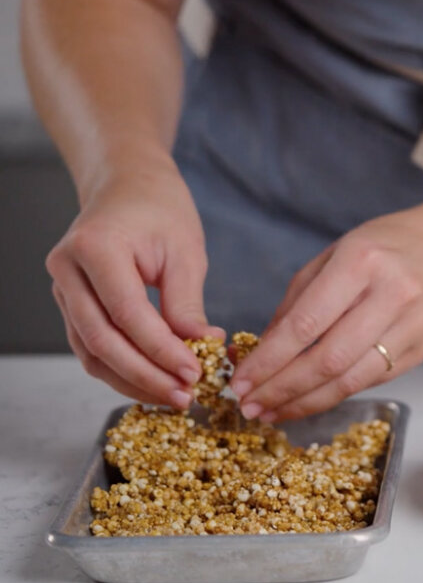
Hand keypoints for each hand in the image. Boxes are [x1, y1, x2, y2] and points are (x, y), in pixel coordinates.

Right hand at [47, 153, 222, 407]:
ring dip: (132, 381)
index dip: (161, 351)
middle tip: (185, 396)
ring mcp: (63, 290)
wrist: (127, 186)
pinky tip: (154, 383)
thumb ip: (187, 302)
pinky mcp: (71, 305)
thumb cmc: (160, 210)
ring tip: (174, 397)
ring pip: (91, 352)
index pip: (127, 314)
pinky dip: (121, 370)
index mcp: (95, 248)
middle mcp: (67, 271)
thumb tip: (200, 347)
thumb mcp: (185, 251)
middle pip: (102, 341)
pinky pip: (91, 347)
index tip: (195, 373)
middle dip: (146, 375)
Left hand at [231, 208, 422, 420]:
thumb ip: (299, 298)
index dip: (269, 359)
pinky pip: (371, 380)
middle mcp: (392, 294)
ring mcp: (412, 325)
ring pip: (351, 379)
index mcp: (361, 261)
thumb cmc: (390, 245)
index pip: (307, 323)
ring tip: (273, 411)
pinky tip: (309, 400)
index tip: (242, 379)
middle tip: (250, 404)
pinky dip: (336, 394)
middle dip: (282, 388)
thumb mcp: (337, 252)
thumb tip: (263, 348)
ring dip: (306, 402)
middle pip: (328, 359)